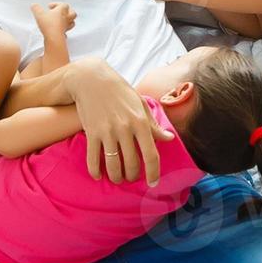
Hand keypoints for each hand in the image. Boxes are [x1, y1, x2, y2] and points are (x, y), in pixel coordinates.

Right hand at [31, 2, 75, 38]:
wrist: (53, 37)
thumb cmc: (49, 24)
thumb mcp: (39, 13)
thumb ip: (36, 8)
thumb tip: (34, 5)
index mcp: (62, 10)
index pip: (63, 4)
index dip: (57, 4)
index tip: (50, 6)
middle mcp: (66, 18)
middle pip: (72, 13)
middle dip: (68, 11)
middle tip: (61, 12)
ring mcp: (66, 26)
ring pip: (72, 22)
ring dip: (68, 21)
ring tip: (62, 21)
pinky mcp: (64, 34)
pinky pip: (66, 32)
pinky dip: (64, 31)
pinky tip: (59, 31)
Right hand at [65, 59, 175, 184]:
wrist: (92, 79)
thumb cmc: (120, 92)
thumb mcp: (141, 105)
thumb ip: (154, 125)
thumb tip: (169, 139)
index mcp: (141, 122)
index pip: (151, 155)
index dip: (153, 173)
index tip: (153, 183)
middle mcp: (125, 129)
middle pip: (132, 163)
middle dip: (133, 176)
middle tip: (132, 178)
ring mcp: (107, 131)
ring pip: (113, 165)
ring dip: (116, 177)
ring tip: (118, 178)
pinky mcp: (92, 133)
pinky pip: (93, 159)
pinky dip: (95, 171)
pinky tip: (98, 175)